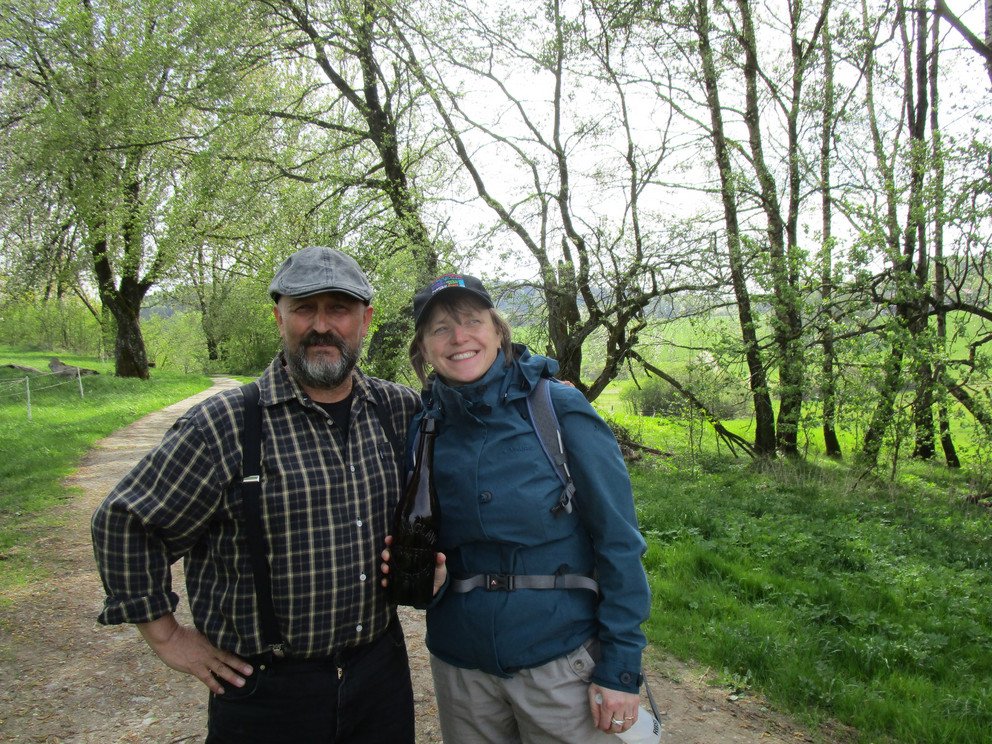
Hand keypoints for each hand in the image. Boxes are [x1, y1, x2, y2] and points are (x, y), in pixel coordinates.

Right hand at [138, 614, 252, 693]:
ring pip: (220, 669)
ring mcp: (203, 660)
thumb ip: (208, 638)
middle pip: (228, 658)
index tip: (250, 656)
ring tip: (242, 683)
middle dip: (240, 665)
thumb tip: (216, 639)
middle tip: (251, 671)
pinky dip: (214, 685)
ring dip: (231, 676)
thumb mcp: (199, 632)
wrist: (168, 637)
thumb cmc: (181, 633)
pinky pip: (207, 678)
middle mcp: (210, 650)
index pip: (228, 647)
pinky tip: (221, 691)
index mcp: (212, 641)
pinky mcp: (194, 668)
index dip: (238, 652)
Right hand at [380, 534, 446, 595]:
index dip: (391, 540)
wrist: (436, 589)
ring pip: (387, 566)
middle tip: (387, 557)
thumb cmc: (436, 573)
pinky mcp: (398, 583)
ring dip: (384, 566)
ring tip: (386, 569)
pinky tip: (385, 582)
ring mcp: (399, 572)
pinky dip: (385, 581)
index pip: (398, 544)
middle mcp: (402, 561)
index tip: (389, 539)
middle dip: (385, 553)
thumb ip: (439, 560)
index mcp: (410, 553)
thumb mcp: (439, 565)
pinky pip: (389, 581)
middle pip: (390, 554)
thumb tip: (440, 556)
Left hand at [589, 684, 640, 733]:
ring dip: (620, 728)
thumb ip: (594, 709)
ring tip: (616, 726)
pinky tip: (624, 722)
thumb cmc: (604, 679)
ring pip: (627, 725)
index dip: (602, 728)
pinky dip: (629, 723)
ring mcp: (629, 705)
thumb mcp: (593, 691)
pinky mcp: (636, 702)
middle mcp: (620, 706)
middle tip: (607, 728)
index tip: (600, 726)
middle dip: (610, 730)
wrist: (618, 667)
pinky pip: (634, 718)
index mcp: (609, 704)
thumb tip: (596, 724)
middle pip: (616, 727)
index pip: (605, 724)